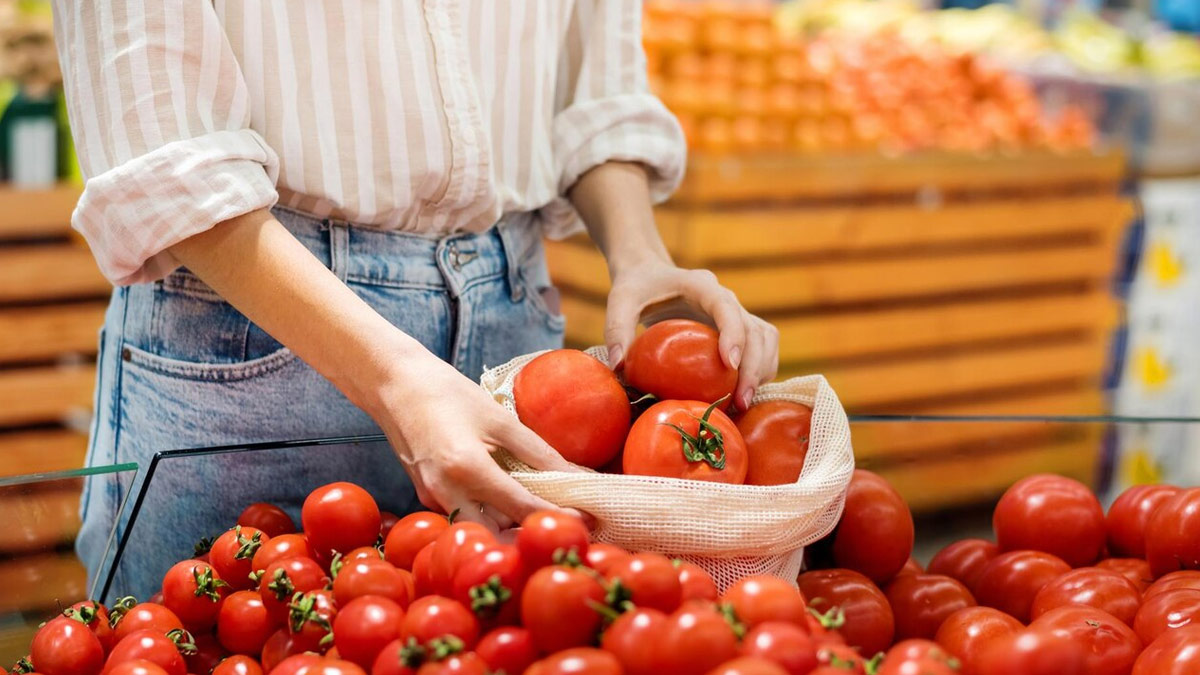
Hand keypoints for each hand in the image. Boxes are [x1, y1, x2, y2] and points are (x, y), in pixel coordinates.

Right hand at [368, 347, 579, 530]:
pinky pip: (465, 516)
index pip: (521, 507)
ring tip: (544, 512)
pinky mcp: (427, 497)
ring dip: (511, 527)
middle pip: (498, 534)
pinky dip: (490, 515)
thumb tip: (578, 475)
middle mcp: (446, 493)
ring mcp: (432, 499)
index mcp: (466, 468)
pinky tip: (511, 502)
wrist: (393, 385)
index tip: (585, 521)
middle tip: (565, 524)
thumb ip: (538, 452)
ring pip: (480, 529)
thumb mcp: (499, 418)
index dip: (556, 516)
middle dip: (531, 534)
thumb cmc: (447, 393)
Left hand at [605, 262, 779, 410]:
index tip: (731, 364)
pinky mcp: (737, 328)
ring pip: (765, 339)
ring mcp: (736, 313)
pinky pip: (761, 347)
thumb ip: (617, 328)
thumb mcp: (621, 301)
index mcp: (701, 286)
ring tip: (745, 404)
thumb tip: (618, 366)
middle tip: (741, 401)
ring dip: (762, 370)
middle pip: (755, 329)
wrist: (650, 274)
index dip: (733, 335)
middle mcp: (726, 298)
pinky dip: (760, 370)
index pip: (726, 307)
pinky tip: (744, 395)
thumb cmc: (636, 287)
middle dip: (754, 366)